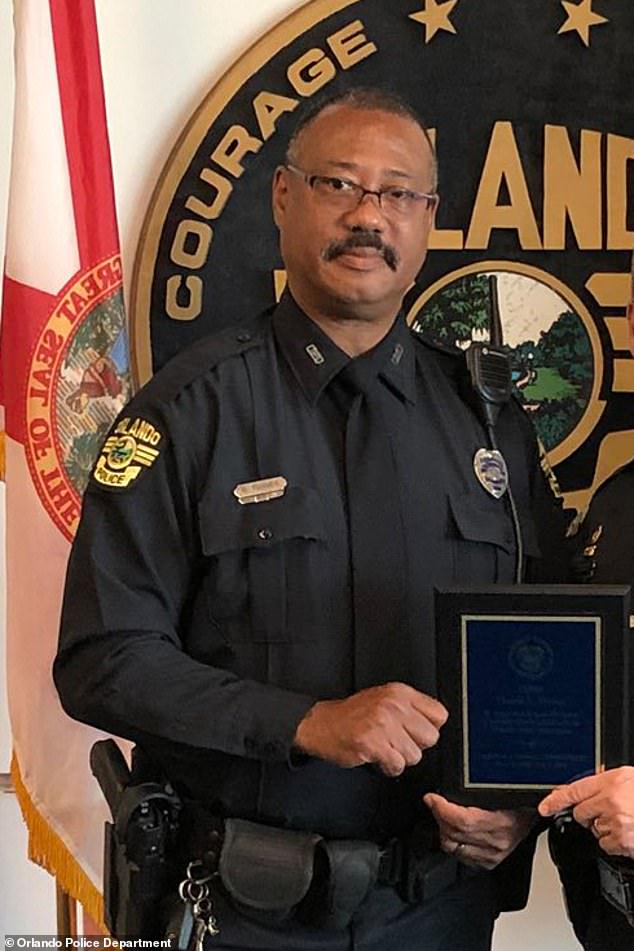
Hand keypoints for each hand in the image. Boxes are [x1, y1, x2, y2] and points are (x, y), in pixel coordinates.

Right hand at [293, 682, 446, 776]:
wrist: (320, 724)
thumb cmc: (353, 715)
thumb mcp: (384, 699)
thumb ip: (410, 708)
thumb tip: (435, 724)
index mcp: (400, 693)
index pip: (439, 714)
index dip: (429, 727)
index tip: (416, 731)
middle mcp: (393, 706)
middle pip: (431, 737)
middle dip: (415, 745)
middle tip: (396, 741)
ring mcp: (383, 724)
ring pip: (415, 755)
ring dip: (399, 758)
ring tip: (383, 748)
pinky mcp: (373, 744)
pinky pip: (397, 766)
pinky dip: (387, 767)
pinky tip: (376, 756)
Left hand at [424, 792, 536, 869]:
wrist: (538, 812)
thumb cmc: (523, 797)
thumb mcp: (504, 786)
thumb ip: (481, 781)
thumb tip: (462, 771)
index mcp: (502, 822)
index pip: (463, 821)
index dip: (442, 809)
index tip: (432, 798)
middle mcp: (498, 842)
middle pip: (455, 834)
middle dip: (439, 815)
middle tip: (434, 802)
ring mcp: (493, 854)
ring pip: (454, 847)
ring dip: (443, 830)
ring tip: (443, 815)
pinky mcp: (489, 861)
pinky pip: (461, 857)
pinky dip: (452, 843)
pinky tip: (452, 831)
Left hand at [538, 767, 633, 857]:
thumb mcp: (630, 779)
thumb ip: (609, 781)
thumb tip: (590, 784)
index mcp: (613, 780)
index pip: (575, 789)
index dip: (556, 799)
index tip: (545, 807)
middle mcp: (611, 800)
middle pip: (581, 812)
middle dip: (590, 815)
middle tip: (609, 813)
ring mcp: (616, 822)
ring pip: (595, 830)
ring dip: (605, 829)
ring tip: (626, 823)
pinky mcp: (622, 841)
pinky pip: (606, 845)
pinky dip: (614, 843)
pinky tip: (628, 835)